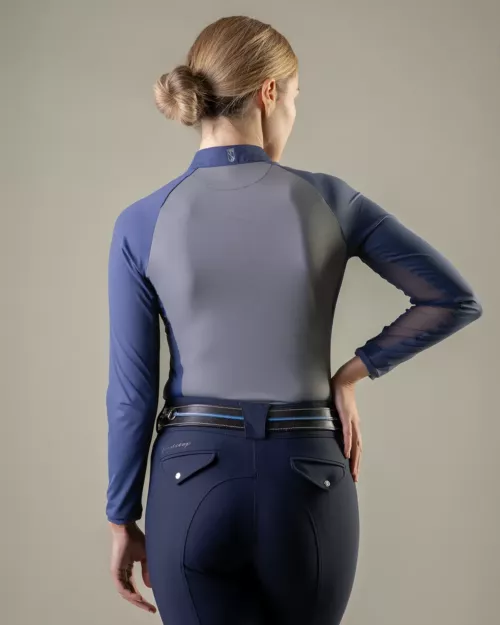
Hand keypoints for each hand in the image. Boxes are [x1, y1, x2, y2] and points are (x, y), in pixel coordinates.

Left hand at [109, 521, 156, 613]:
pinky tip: (137, 597)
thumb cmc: (135, 539)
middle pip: (130, 593)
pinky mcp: (115, 571)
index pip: (134, 588)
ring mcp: (117, 573)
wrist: (127, 529)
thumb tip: (149, 586)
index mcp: (127, 570)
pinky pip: (122, 587)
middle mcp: (121, 574)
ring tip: (145, 604)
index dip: (142, 598)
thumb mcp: (145, 557)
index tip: (152, 606)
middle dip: (140, 603)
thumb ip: (147, 571)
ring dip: (135, 600)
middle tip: (150, 609)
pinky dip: (129, 593)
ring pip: (125, 592)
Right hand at [331, 356, 366, 481]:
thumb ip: (337, 421)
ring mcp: (352, 422)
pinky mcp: (347, 418)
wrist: (343, 382)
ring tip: (353, 471)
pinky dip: (348, 445)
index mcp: (354, 426)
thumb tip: (331, 429)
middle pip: (359, 449)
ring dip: (355, 459)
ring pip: (355, 445)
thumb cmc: (340, 396)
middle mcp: (356, 426)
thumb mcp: (339, 412)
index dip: (357, 459)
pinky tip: (347, 454)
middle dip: (357, 464)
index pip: (357, 446)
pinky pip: (348, 434)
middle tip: (355, 478)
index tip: (354, 471)